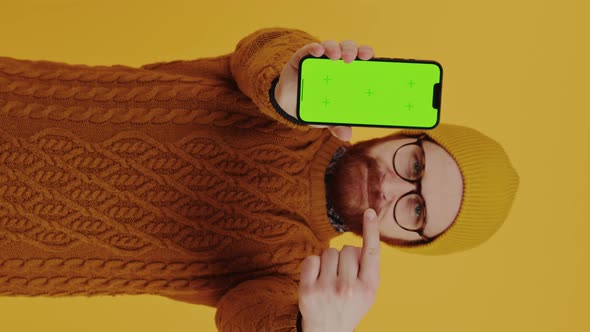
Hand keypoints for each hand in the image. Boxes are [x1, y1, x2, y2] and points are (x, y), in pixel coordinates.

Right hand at [275, 40, 374, 141]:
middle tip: (351, 60)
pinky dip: (314, 48)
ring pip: (330, 46)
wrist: (290, 105)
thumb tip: (346, 136)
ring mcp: (318, 59)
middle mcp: (335, 63)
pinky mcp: (301, 58)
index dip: (366, 54)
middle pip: (348, 49)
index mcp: (347, 73)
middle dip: (352, 50)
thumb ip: (337, 124)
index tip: (370, 57)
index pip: (361, 58)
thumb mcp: (327, 116)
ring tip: (335, 57)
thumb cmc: (315, 106)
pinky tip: (317, 51)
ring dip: (334, 48)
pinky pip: (308, 49)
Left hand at [298, 209, 380, 331]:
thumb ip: (368, 268)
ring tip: (330, 278)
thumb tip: (358, 244)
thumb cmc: (350, 305)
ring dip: (329, 261)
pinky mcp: (308, 290)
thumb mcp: (368, 292)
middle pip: (346, 249)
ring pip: (329, 252)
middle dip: (344, 257)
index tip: (368, 212)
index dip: (371, 230)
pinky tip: (316, 278)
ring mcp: (327, 289)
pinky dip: (313, 265)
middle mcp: (349, 289)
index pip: (371, 253)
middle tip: (342, 274)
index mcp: (368, 288)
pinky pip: (311, 259)